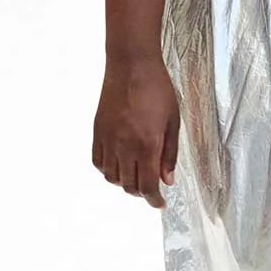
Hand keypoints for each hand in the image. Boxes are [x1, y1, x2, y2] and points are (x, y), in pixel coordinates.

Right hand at [91, 53, 180, 208]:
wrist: (131, 66)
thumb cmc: (157, 89)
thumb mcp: (173, 122)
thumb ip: (169, 153)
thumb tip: (167, 180)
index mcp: (148, 144)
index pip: (148, 185)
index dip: (154, 200)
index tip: (159, 204)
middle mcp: (125, 146)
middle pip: (129, 185)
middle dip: (142, 192)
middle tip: (151, 187)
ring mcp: (108, 139)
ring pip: (112, 177)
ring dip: (124, 182)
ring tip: (135, 174)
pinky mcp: (97, 132)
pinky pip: (98, 162)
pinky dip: (107, 170)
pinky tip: (118, 164)